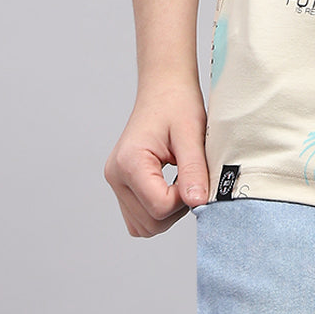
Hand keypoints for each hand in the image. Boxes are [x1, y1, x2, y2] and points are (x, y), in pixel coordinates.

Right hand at [104, 81, 209, 236]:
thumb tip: (199, 203)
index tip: (196, 176)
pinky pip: (139, 217)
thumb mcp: (191, 133)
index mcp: (129, 162)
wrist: (164, 87)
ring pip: (143, 226)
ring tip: (181, 180)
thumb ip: (194, 170)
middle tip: (190, 178)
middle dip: (177, 208)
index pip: (159, 207)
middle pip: (150, 223)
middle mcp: (116, 176)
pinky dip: (158, 210)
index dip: (185, 198)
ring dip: (168, 212)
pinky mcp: (121, 185)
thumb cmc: (178, 103)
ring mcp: (116, 182)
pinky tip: (171, 185)